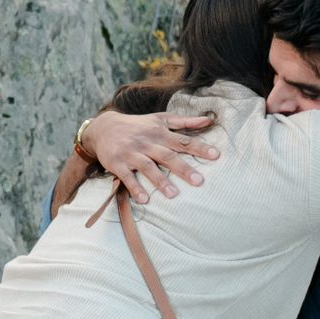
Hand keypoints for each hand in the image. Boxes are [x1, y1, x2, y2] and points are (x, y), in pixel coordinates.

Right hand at [82, 107, 216, 200]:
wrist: (104, 127)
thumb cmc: (138, 125)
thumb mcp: (160, 119)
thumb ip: (184, 121)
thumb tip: (208, 121)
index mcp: (160, 133)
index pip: (183, 141)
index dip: (199, 147)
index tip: (215, 155)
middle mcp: (147, 143)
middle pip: (168, 156)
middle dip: (183, 168)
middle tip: (199, 181)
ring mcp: (132, 153)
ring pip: (148, 167)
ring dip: (160, 181)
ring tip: (173, 194)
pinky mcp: (118, 163)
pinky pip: (127, 177)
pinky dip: (135, 188)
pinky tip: (145, 199)